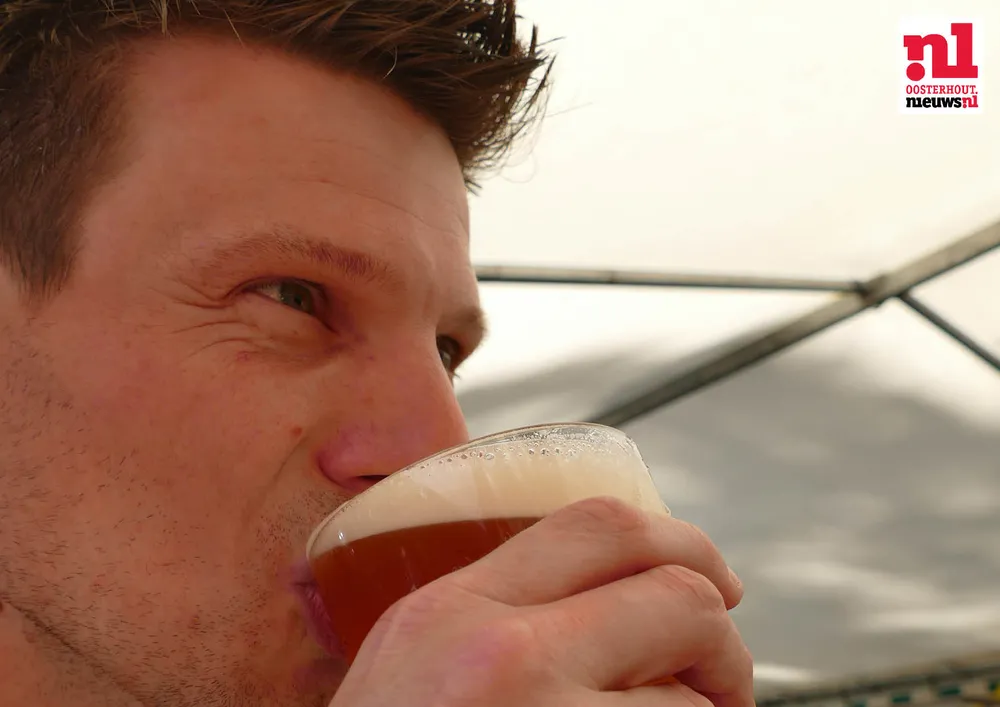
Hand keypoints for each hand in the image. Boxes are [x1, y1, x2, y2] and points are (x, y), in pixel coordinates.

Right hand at [330, 496, 752, 706]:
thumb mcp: (411, 666)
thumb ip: (496, 614)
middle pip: (678, 600)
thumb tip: (620, 596)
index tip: (712, 580)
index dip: (682, 544)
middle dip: (721, 644)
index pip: (602, 526)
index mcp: (452, 611)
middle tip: (719, 685)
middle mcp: (499, 658)